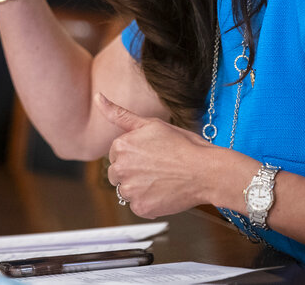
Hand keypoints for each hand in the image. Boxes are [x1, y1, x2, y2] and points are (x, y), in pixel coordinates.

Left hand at [95, 92, 217, 217]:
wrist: (207, 171)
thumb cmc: (183, 145)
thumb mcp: (150, 123)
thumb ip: (119, 113)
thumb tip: (97, 97)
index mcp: (121, 146)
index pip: (117, 154)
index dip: (135, 154)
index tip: (152, 154)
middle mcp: (121, 168)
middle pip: (117, 174)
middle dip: (133, 172)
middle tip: (158, 167)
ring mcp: (130, 190)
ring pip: (126, 191)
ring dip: (140, 188)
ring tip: (162, 180)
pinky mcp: (141, 208)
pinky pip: (138, 206)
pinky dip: (149, 203)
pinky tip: (164, 192)